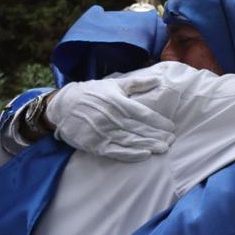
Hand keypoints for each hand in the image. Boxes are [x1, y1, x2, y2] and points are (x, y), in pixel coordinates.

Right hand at [46, 75, 176, 160]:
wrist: (62, 106)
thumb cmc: (92, 93)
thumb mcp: (114, 84)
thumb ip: (137, 83)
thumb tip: (159, 79)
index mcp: (118, 102)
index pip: (144, 114)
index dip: (159, 122)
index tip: (171, 127)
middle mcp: (112, 118)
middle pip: (140, 129)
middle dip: (158, 135)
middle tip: (172, 140)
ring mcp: (103, 133)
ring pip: (131, 141)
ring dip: (149, 145)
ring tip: (164, 148)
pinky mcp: (95, 145)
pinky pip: (116, 152)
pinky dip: (131, 155)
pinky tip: (145, 155)